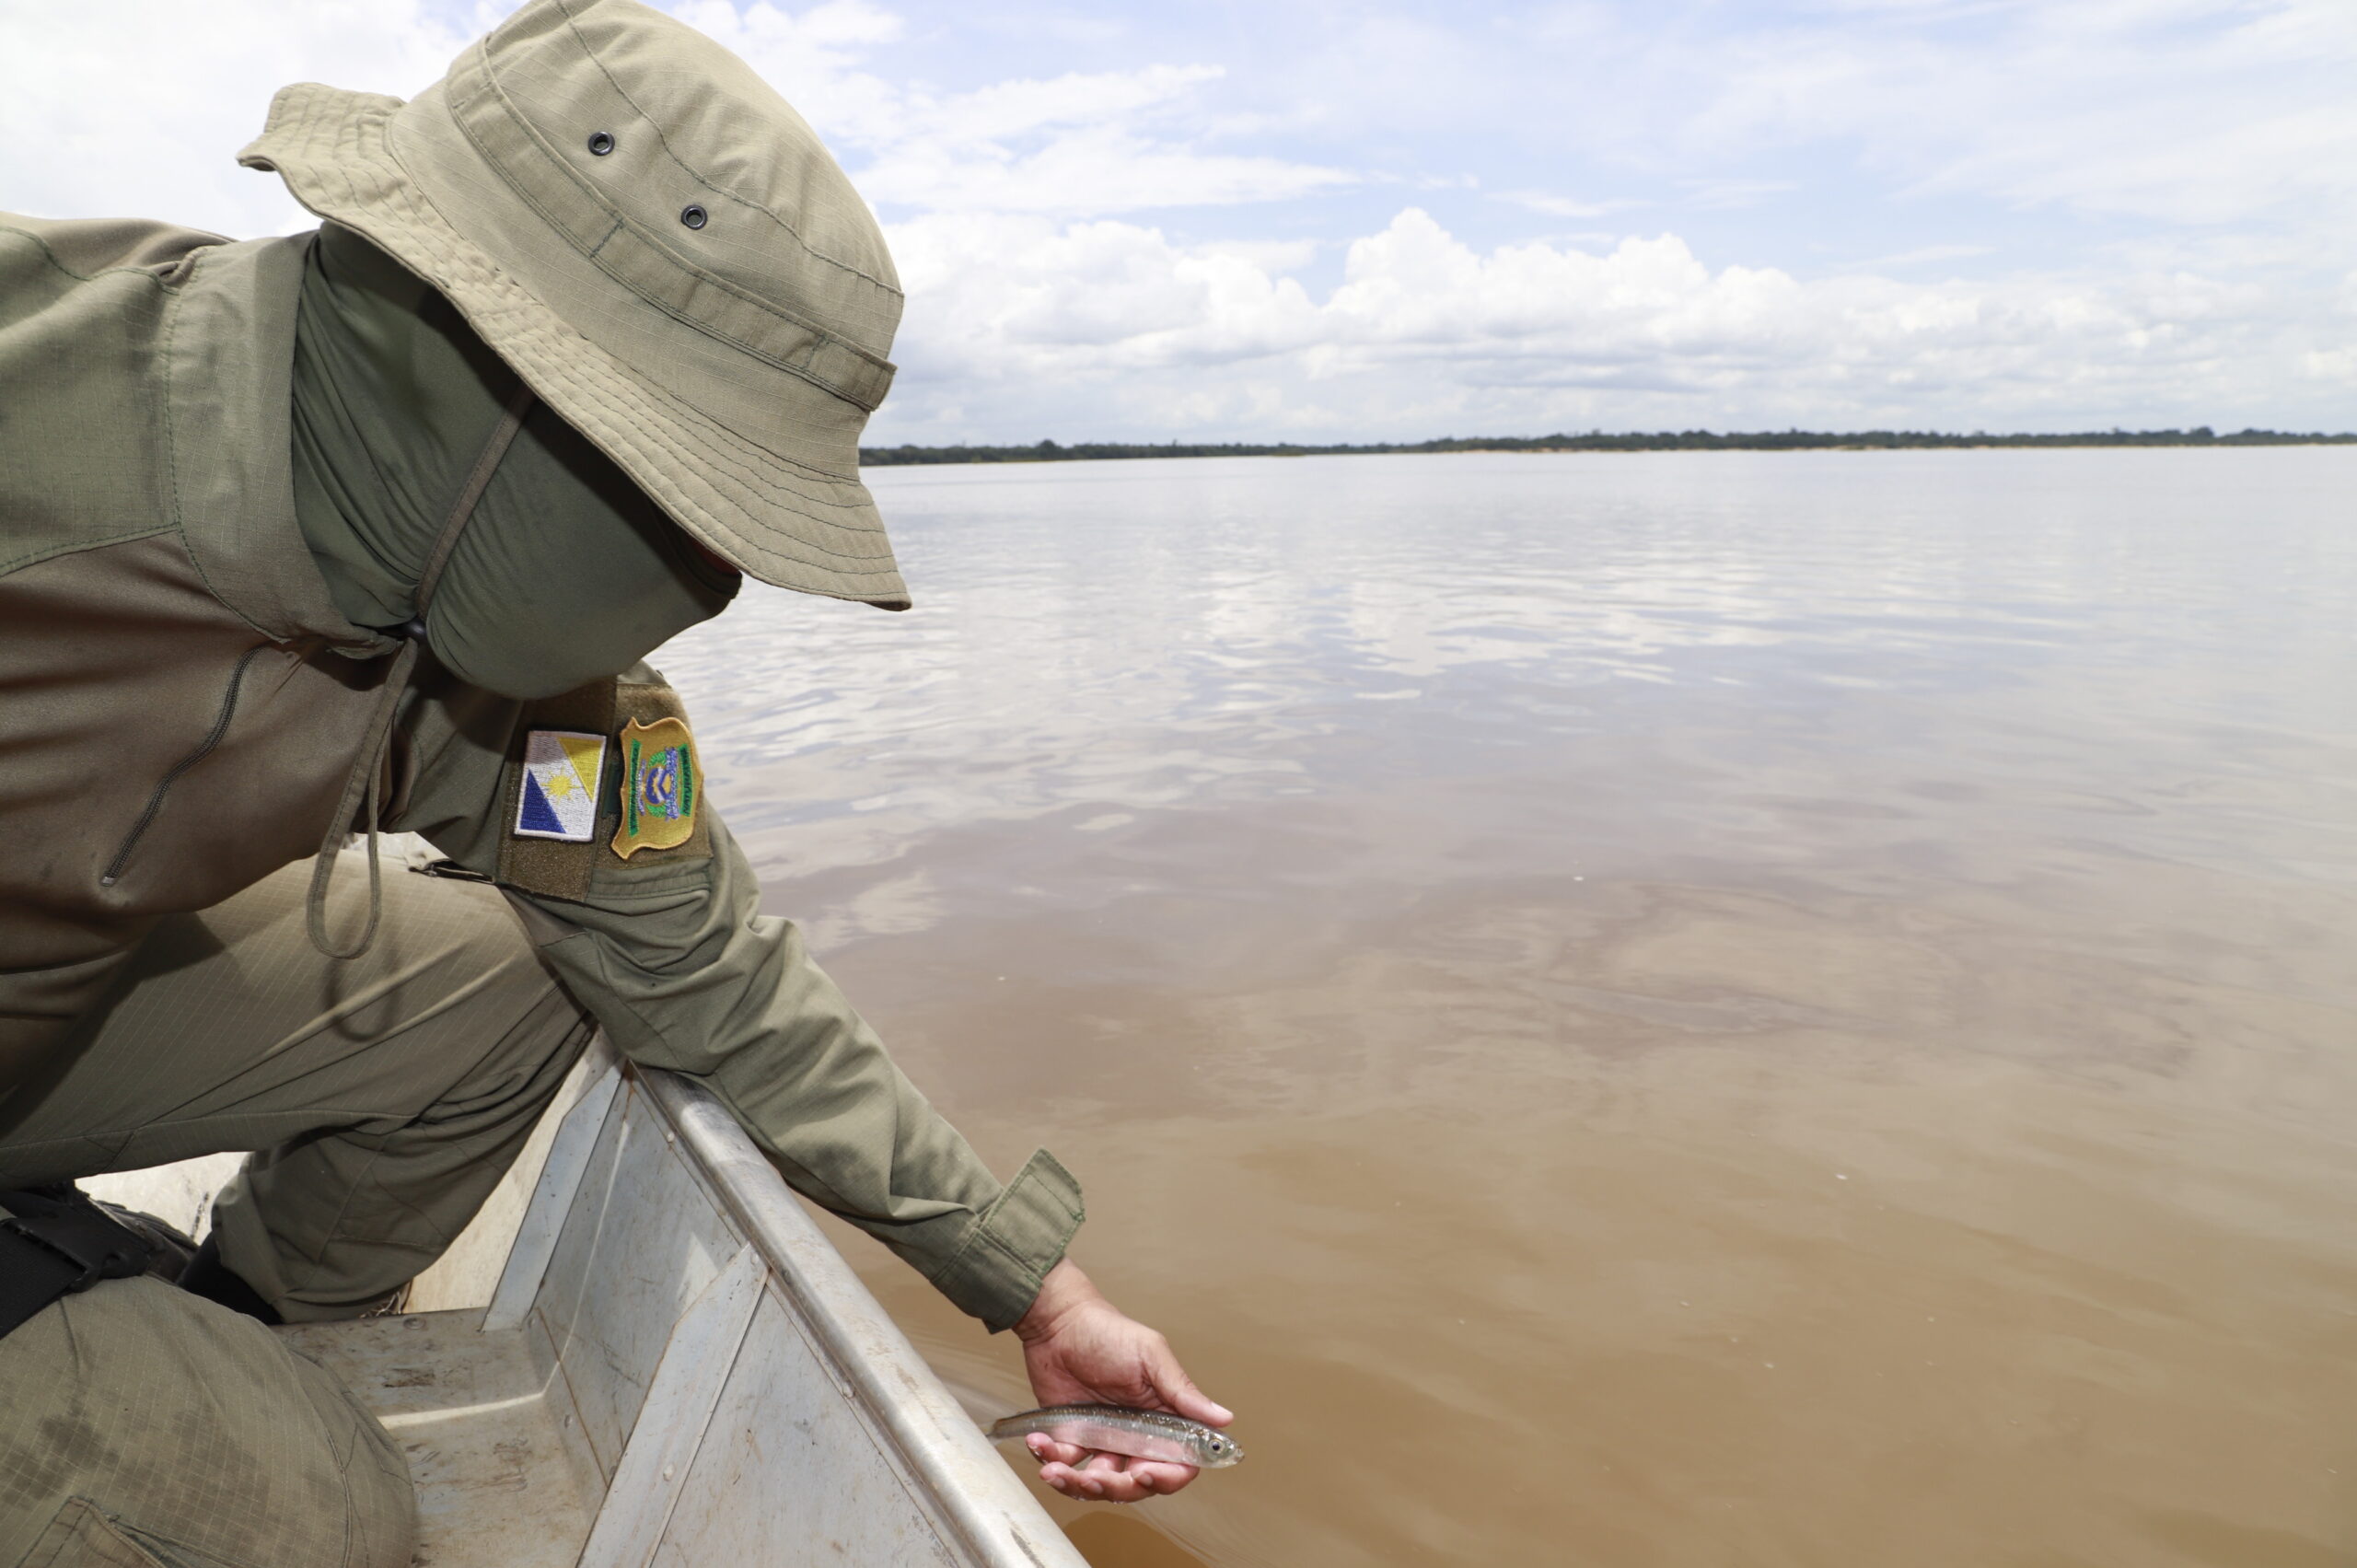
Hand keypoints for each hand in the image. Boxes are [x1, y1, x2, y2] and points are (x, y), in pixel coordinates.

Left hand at [1013, 1258, 1232, 1503]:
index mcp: (1162, 1420)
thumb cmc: (1108, 1333)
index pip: (1177, 1465)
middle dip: (1113, 1487)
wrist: (1058, 1323)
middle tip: (1094, 1476)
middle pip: (1134, 1485)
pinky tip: (1039, 1442)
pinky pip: (1064, 1464)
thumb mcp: (1151, 1357)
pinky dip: (1049, 1459)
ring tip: (1055, 1468)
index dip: (1165, 1478)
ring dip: (1075, 1484)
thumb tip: (1224, 1418)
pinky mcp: (1071, 1438)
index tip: (1144, 1474)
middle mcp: (1134, 1437)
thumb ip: (1183, 1392)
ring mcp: (1102, 1440)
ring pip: (1096, 1483)